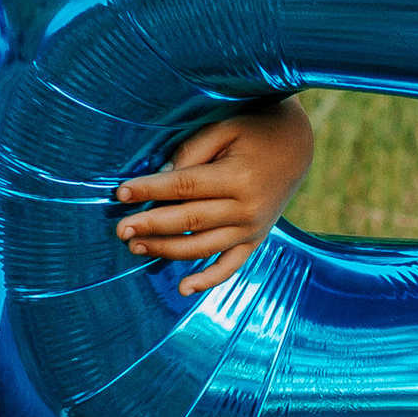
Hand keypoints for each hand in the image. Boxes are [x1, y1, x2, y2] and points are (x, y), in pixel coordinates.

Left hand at [115, 97, 314, 296]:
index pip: (184, 187)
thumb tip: (160, 177)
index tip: (122, 193)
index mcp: (237, 177)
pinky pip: (231, 266)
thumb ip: (191, 153)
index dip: (151, 190)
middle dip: (151, 225)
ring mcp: (252, 228)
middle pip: (189, 220)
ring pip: (202, 247)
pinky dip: (208, 280)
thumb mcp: (224, 128)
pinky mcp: (255, 239)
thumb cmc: (254, 130)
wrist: (296, 146)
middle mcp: (246, 209)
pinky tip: (183, 288)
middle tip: (121, 229)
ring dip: (167, 250)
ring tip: (135, 247)